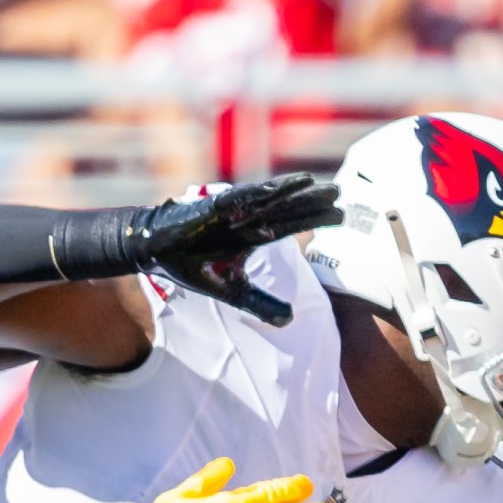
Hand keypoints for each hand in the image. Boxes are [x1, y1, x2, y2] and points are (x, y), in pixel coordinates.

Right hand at [136, 175, 342, 323]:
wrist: (159, 253)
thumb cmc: (196, 266)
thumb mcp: (234, 291)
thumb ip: (261, 303)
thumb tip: (291, 320)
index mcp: (255, 236)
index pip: (292, 225)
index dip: (316, 219)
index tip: (343, 215)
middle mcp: (249, 219)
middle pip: (287, 208)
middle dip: (312, 200)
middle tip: (340, 191)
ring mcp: (233, 211)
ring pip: (268, 198)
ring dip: (291, 190)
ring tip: (315, 181)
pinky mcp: (214, 207)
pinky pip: (240, 198)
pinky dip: (259, 192)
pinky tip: (279, 187)